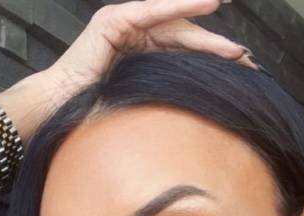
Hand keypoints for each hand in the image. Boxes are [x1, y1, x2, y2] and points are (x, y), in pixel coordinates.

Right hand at [43, 0, 255, 100]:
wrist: (58, 111)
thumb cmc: (90, 115)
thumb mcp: (137, 106)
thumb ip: (159, 101)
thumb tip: (192, 118)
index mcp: (138, 56)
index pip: (181, 52)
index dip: (210, 56)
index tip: (240, 66)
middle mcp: (132, 35)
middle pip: (181, 35)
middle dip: (214, 44)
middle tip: (244, 56)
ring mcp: (121, 23)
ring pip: (171, 20)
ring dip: (203, 17)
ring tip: (229, 19)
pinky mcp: (113, 21)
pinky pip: (153, 11)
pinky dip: (179, 6)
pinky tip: (207, 5)